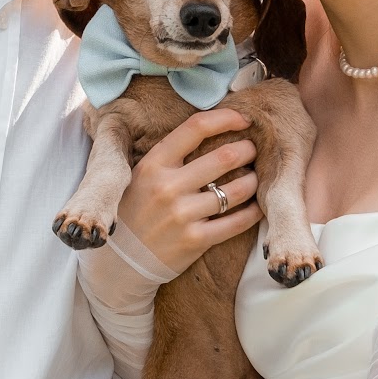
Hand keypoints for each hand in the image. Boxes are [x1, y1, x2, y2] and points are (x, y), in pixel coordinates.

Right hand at [114, 108, 261, 271]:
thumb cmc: (135, 211)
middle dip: (247, 150)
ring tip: (254, 178)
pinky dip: (253, 212)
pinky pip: (237, 222)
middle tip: (253, 150)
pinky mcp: (195, 241)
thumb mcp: (142, 176)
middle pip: (224, 157)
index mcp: (154, 164)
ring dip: (253, 181)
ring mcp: (182, 215)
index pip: (195, 128)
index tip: (243, 119)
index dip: (226, 118)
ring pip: (236, 190)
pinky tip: (256, 207)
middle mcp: (168, 187)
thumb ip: (170, 156)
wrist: (120, 260)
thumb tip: (211, 129)